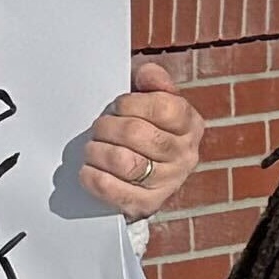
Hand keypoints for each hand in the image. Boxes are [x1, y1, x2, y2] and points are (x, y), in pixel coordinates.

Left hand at [80, 60, 201, 219]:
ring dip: (97, 151)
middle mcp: (185, 155)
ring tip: (92, 148)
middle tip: (99, 128)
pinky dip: (92, 176)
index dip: (131, 103)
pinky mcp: (146, 204)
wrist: (146, 180)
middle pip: (137, 134)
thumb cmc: (146, 131)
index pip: (164, 107)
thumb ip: (153, 83)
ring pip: (124, 162)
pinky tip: (89, 169)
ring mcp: (168, 183)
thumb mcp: (154, 103)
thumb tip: (148, 73)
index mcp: (190, 125)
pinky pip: (112, 189)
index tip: (118, 106)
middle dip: (108, 127)